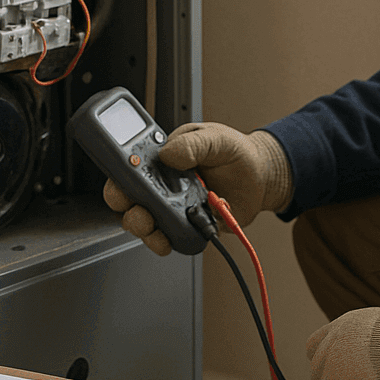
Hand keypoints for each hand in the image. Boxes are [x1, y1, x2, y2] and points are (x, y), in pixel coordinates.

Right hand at [101, 122, 292, 254]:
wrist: (261, 176)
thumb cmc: (234, 152)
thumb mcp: (215, 138)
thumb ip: (193, 144)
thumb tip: (170, 153)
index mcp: (162, 159)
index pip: (129, 168)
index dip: (119, 176)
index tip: (122, 180)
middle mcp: (163, 185)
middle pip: (131, 201)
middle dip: (128, 207)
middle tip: (138, 208)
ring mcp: (174, 207)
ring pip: (147, 223)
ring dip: (145, 229)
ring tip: (154, 227)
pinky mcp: (188, 225)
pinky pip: (172, 237)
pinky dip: (170, 240)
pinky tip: (176, 237)